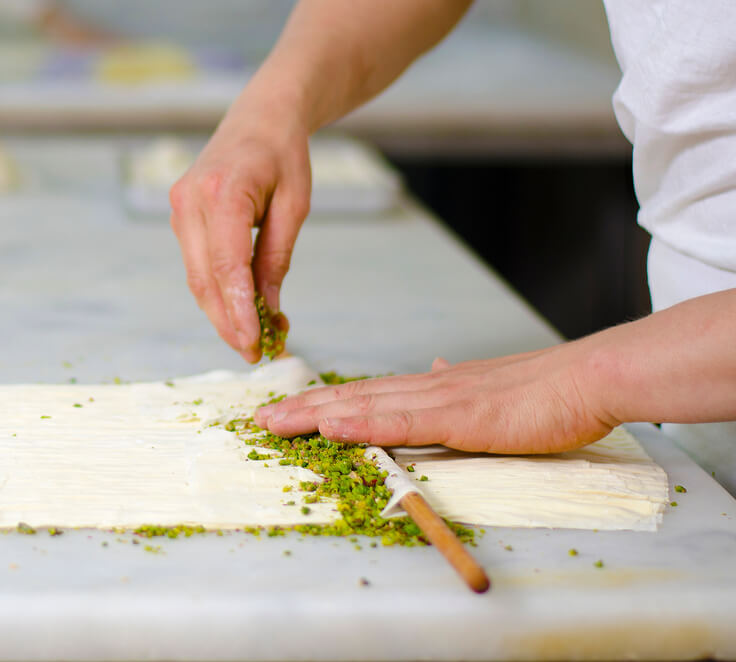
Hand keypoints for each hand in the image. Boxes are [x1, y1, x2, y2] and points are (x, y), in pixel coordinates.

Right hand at [169, 109, 310, 362]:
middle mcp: (191, 201)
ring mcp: (180, 208)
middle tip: (252, 354)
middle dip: (227, 322)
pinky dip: (217, 291)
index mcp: (223, 192)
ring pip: (196, 278)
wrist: (260, 116)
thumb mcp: (294, 206)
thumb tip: (267, 311)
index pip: (226, 267)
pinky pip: (197, 264)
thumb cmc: (284, 155)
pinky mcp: (180, 215)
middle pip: (204, 280)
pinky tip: (238, 310)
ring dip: (220, 312)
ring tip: (250, 340)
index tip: (253, 344)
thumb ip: (276, 259)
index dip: (238, 311)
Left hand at [254, 345, 618, 453]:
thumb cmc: (548, 391)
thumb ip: (458, 386)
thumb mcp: (493, 390)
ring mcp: (442, 400)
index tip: (289, 411)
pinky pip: (402, 422)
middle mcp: (428, 387)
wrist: (589, 378)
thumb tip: (433, 371)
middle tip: (259, 420)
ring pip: (365, 406)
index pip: (368, 394)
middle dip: (302, 410)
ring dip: (315, 415)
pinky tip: (329, 427)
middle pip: (353, 397)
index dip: (324, 403)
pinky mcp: (462, 417)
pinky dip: (361, 424)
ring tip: (274, 424)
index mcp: (435, 387)